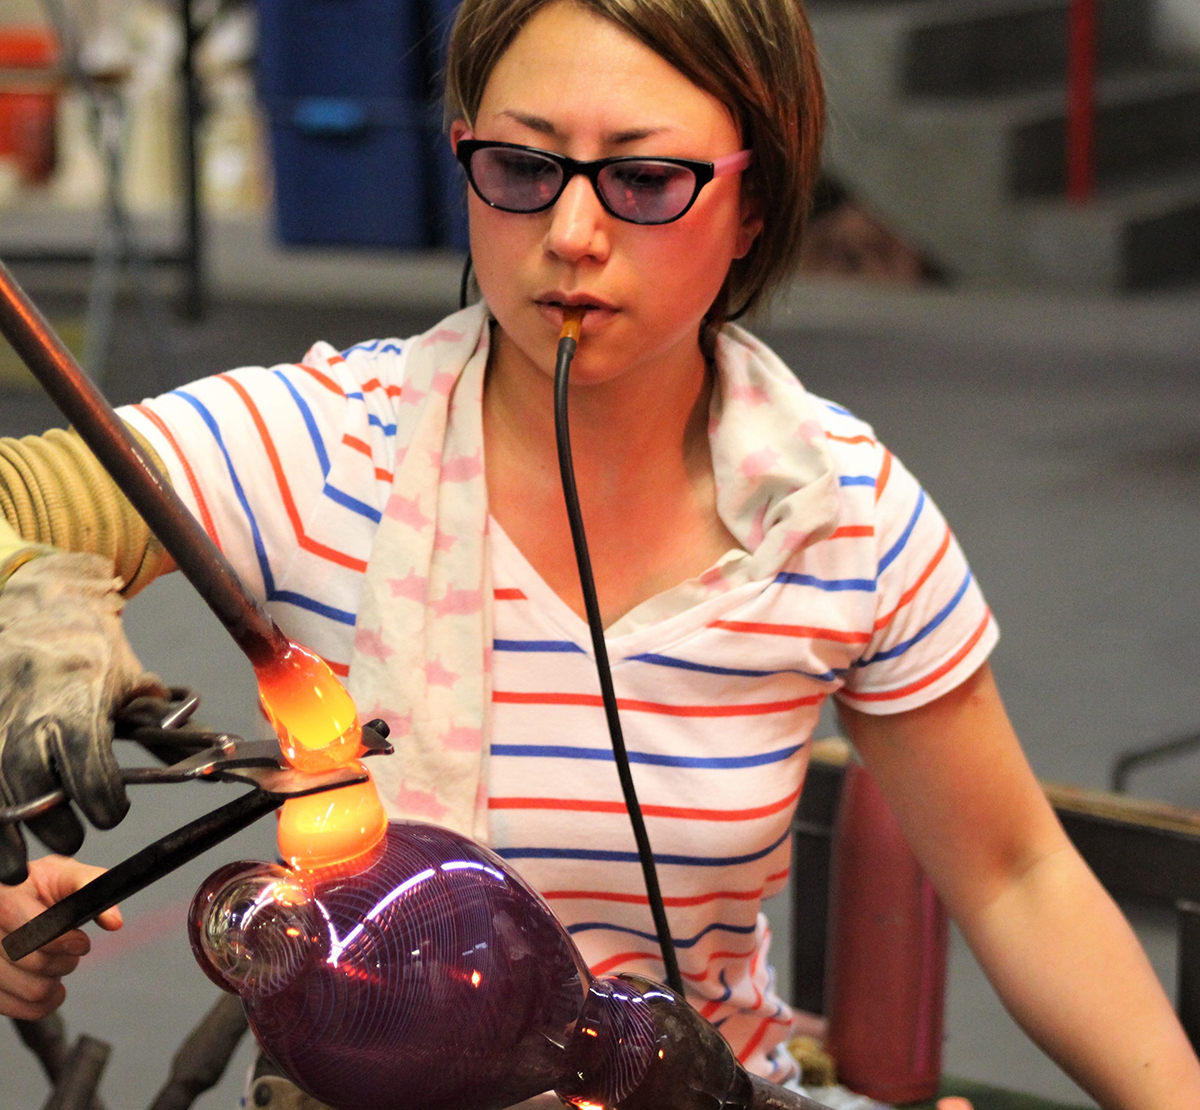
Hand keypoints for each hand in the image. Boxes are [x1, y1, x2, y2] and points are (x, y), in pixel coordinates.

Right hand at [0, 552, 166, 883]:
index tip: (113, 813)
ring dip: (3, 834)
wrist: (37, 603)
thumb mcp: (128, 676)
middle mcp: (26, 711)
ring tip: (13, 870)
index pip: (86, 761)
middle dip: (51, 822)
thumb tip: (214, 748)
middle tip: (70, 840)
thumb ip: (157, 717)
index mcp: (74, 698)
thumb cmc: (90, 646)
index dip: (101, 796)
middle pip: (31, 783)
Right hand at [0, 854, 121, 1019]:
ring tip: (55, 963)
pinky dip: (41, 1003)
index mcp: (6, 899)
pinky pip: (17, 1009)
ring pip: (31, 991)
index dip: (65, 941)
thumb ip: (92, 885)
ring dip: (54, 982)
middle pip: (36, 964)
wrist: (10, 899)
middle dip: (64, 961)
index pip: (35, 933)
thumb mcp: (63, 874)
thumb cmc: (37, 886)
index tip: (81, 942)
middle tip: (69, 951)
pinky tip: (47, 985)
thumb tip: (114, 921)